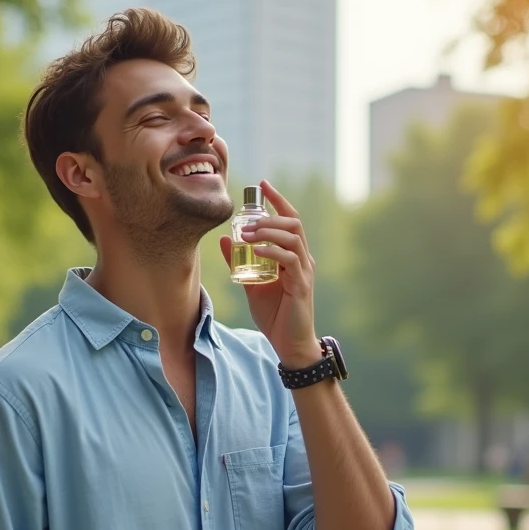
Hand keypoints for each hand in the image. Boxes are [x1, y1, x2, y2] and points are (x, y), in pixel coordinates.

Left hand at [218, 180, 319, 368]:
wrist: (290, 344)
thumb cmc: (274, 315)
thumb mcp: (250, 284)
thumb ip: (239, 263)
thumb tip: (224, 239)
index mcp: (293, 256)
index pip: (290, 220)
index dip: (279, 201)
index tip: (263, 185)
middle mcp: (303, 260)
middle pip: (294, 224)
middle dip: (271, 215)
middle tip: (247, 220)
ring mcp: (304, 272)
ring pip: (293, 238)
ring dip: (269, 231)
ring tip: (248, 233)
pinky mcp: (301, 285)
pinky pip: (289, 260)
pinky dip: (272, 251)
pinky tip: (256, 250)